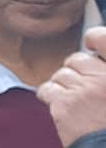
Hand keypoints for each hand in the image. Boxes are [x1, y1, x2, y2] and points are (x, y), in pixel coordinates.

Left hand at [38, 26, 105, 146]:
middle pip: (77, 59)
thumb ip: (105, 75)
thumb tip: (95, 56)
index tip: (91, 45)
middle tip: (85, 91)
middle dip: (77, 72)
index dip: (94, 39)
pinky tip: (64, 110)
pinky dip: (51, 98)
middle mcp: (103, 77)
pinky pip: (47, 89)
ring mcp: (84, 90)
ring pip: (61, 75)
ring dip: (65, 87)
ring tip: (78, 105)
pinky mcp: (64, 104)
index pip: (102, 37)